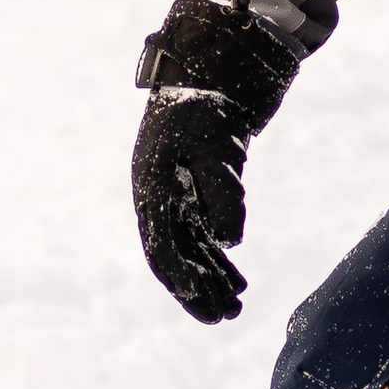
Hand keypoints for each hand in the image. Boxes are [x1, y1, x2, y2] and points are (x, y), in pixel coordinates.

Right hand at [130, 0, 297, 322]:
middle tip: (225, 317)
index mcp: (151, 187)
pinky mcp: (190, 189)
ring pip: (189, 249)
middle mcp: (156, 196)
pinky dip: (217, 257)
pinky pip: (200, 234)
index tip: (205, 303)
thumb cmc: (207, 104)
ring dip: (211, 278)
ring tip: (237, 307)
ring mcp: (171, 193)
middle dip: (198, 290)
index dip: (182, 280)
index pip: (162, 248)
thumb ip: (224, 192)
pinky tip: (237, 277)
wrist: (205, 70)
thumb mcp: (218, 145)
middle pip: (175, 257)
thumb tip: (231, 243)